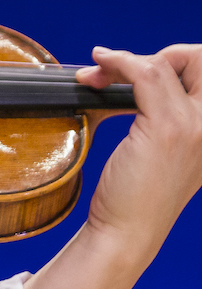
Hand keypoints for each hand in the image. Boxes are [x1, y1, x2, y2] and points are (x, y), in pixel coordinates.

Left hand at [77, 44, 201, 259]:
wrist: (126, 231)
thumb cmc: (135, 194)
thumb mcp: (158, 145)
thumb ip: (159, 109)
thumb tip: (131, 72)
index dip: (170, 61)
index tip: (131, 72)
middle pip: (199, 57)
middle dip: (155, 56)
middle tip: (115, 74)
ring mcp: (196, 125)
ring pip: (166, 62)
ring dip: (124, 61)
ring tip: (96, 76)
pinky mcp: (168, 129)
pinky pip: (146, 73)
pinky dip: (119, 63)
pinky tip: (100, 66)